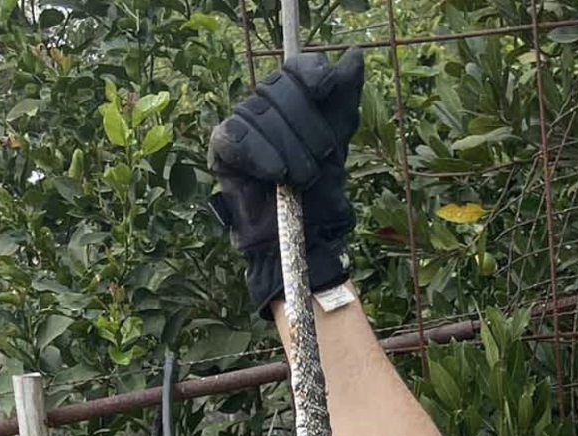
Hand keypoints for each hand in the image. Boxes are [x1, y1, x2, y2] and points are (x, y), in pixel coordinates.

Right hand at [208, 49, 364, 313]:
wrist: (305, 237)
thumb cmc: (322, 195)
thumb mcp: (339, 143)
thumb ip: (344, 100)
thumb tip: (355, 55)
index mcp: (293, 102)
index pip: (296, 68)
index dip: (310, 73)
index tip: (326, 89)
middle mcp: (263, 107)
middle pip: (279, 87)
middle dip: (306, 124)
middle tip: (321, 160)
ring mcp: (241, 127)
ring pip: (258, 112)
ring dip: (288, 147)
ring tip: (301, 178)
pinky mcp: (222, 151)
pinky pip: (236, 137)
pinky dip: (259, 154)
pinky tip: (276, 174)